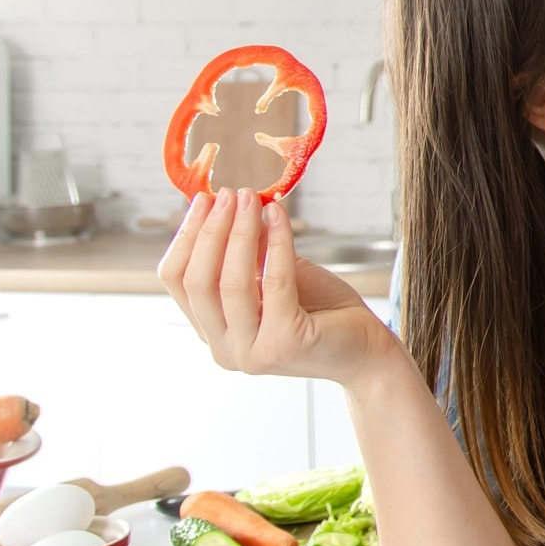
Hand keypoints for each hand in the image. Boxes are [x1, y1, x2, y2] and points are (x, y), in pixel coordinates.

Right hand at [157, 188, 401, 384]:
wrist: (367, 350)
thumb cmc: (322, 311)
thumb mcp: (276, 275)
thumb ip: (250, 252)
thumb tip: (230, 205)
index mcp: (212, 332)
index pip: (178, 281)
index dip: (187, 236)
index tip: (204, 200)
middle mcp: (225, 350)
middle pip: (198, 281)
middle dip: (212, 231)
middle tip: (231, 193)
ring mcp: (252, 352)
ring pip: (231, 283)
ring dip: (240, 233)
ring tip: (252, 199)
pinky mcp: (285, 343)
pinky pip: (274, 283)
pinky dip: (277, 244)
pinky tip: (279, 217)